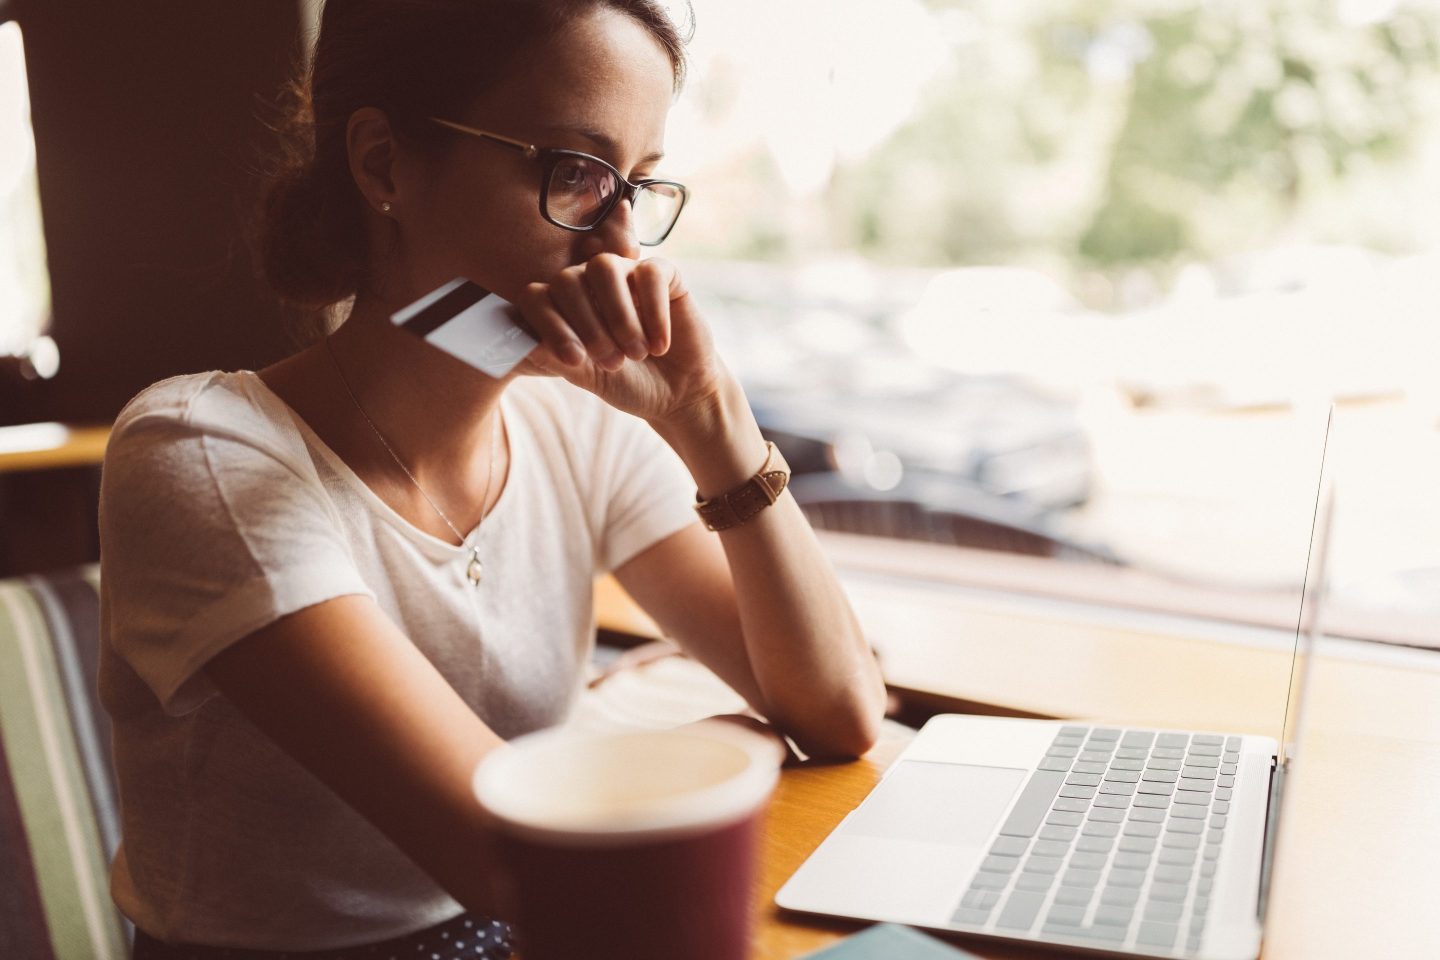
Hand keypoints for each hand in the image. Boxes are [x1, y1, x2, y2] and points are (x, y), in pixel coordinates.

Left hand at [510, 254, 728, 427]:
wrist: (677, 393)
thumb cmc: (627, 382)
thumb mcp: (587, 377)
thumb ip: (556, 359)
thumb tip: (526, 343)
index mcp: (562, 306)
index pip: (536, 297)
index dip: (549, 325)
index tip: (574, 360)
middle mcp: (588, 283)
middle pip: (568, 279)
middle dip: (588, 325)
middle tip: (612, 362)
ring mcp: (624, 274)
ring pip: (605, 268)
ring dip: (619, 316)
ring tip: (636, 354)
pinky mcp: (663, 275)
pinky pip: (650, 273)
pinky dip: (654, 312)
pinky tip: (660, 345)